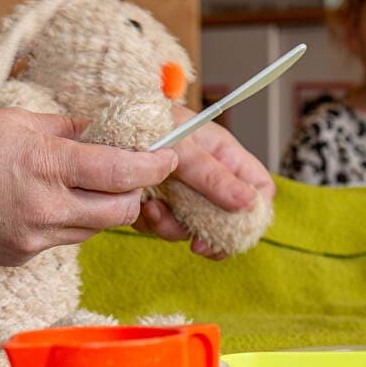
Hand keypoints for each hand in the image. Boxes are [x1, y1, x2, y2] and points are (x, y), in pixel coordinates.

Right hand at [0, 108, 177, 266]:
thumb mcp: (19, 121)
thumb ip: (70, 129)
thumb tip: (106, 131)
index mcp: (49, 164)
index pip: (122, 172)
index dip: (154, 166)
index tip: (169, 157)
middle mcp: (48, 206)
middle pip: (121, 210)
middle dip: (135, 193)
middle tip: (131, 175)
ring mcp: (35, 237)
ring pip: (97, 229)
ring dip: (104, 209)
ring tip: (86, 188)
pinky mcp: (23, 256)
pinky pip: (66, 241)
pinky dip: (71, 223)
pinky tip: (52, 205)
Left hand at [133, 104, 274, 257]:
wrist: (105, 124)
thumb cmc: (150, 121)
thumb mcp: (184, 146)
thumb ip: (213, 176)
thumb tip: (248, 203)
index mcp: (226, 157)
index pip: (260, 188)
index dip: (256, 211)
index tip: (238, 229)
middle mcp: (209, 177)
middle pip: (228, 217)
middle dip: (211, 233)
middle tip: (197, 245)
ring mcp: (184, 192)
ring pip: (193, 226)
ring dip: (173, 227)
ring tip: (153, 209)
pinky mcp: (158, 201)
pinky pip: (163, 225)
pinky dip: (152, 223)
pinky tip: (142, 206)